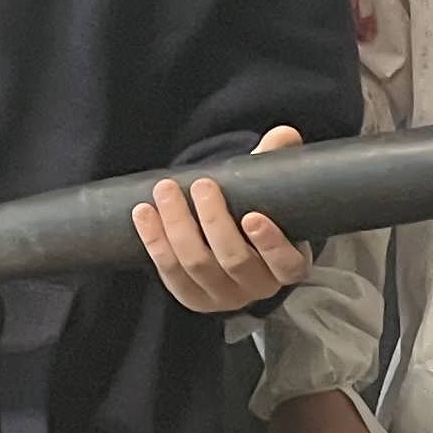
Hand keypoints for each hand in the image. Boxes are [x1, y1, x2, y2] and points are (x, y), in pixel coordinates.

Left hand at [131, 125, 311, 312]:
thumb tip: (283, 135)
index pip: (286, 263)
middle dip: (214, 221)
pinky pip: (170, 273)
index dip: (270, 243)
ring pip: (197, 265)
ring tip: (166, 191)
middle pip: (234, 260)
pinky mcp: (192, 297)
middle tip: (202, 185)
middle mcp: (258, 287)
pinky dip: (155, 241)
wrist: (231, 241)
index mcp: (288, 265)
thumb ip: (278, 162)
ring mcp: (224, 296)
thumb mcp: (272, 192)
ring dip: (178, 226)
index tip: (251, 216)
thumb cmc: (256, 211)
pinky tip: (144, 213)